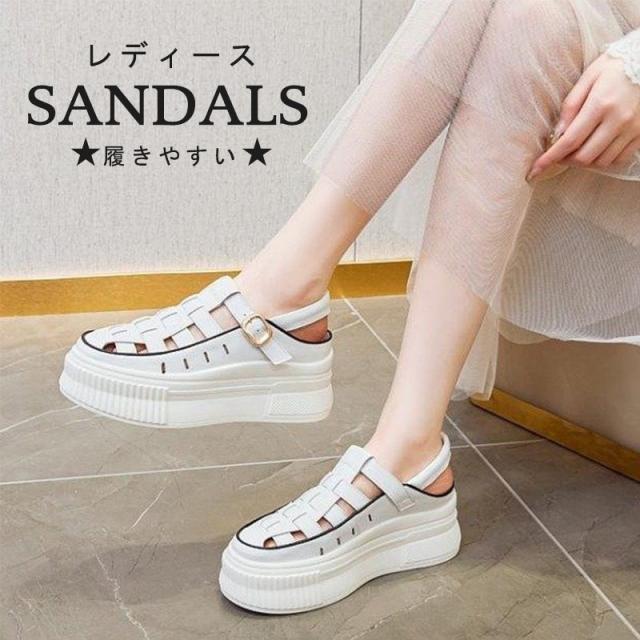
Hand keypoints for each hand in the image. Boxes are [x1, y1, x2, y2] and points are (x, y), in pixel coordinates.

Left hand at [528, 54, 639, 180]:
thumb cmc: (616, 65)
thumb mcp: (589, 77)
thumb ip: (571, 106)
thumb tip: (558, 134)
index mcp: (600, 104)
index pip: (569, 141)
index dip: (550, 158)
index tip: (535, 169)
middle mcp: (618, 120)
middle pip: (584, 157)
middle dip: (566, 160)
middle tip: (560, 153)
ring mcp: (633, 129)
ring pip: (601, 162)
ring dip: (584, 161)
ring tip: (578, 150)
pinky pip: (619, 159)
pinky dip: (603, 160)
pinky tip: (597, 149)